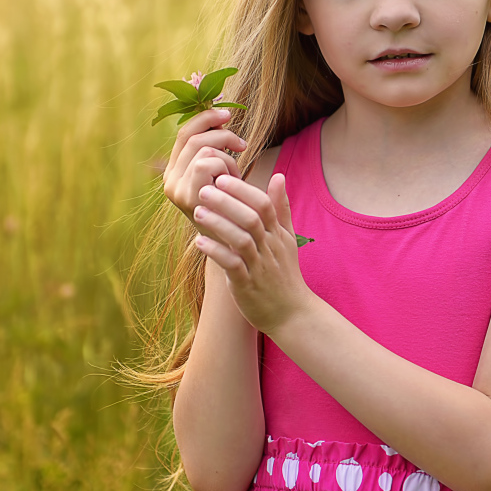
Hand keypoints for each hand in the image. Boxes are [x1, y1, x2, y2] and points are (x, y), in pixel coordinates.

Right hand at [162, 108, 246, 225]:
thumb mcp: (223, 173)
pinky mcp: (186, 197)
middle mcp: (170, 179)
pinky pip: (208, 163)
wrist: (235, 243)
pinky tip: (232, 185)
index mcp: (175, 170)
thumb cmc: (234, 205)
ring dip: (227, 158)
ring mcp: (175, 189)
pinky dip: (226, 168)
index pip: (184, 132)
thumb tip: (221, 112)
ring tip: (235, 177)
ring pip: (203, 149)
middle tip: (242, 145)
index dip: (205, 117)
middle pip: (193, 136)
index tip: (227, 112)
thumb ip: (217, 147)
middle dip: (222, 135)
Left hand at [192, 172, 312, 333]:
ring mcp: (259, 266)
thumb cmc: (285, 274)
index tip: (222, 177)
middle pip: (251, 218)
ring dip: (219, 224)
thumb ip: (282, 208)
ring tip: (198, 211)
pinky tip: (199, 242)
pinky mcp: (247, 285)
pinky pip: (232, 265)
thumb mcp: (287, 239)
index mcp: (277, 234)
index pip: (263, 204)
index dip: (243, 189)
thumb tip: (279, 176)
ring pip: (241, 240)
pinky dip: (216, 252)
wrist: (292, 314)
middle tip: (204, 189)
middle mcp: (270, 247)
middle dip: (227, 202)